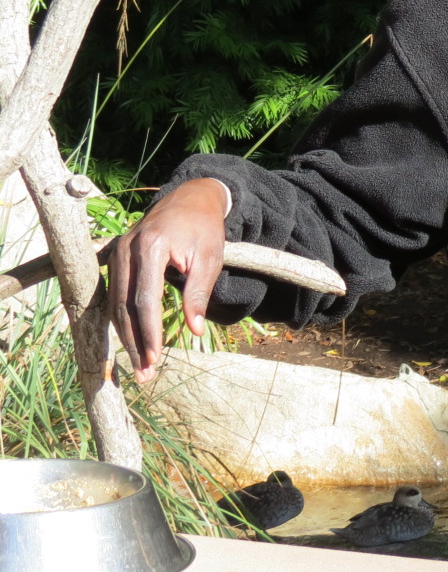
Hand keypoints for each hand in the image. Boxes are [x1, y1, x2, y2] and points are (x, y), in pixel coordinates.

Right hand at [107, 178, 227, 381]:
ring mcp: (116, 253)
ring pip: (114, 303)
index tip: (155, 357)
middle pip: (123, 305)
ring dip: (126, 336)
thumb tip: (195, 330)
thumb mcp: (210, 258)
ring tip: (139, 366)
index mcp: (150, 247)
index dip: (149, 331)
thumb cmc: (204, 229)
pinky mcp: (115, 258)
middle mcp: (125, 250)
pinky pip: (114, 294)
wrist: (191, 199)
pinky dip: (121, 320)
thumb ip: (199, 292)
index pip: (145, 299)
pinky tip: (130, 341)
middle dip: (134, 341)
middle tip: (144, 373)